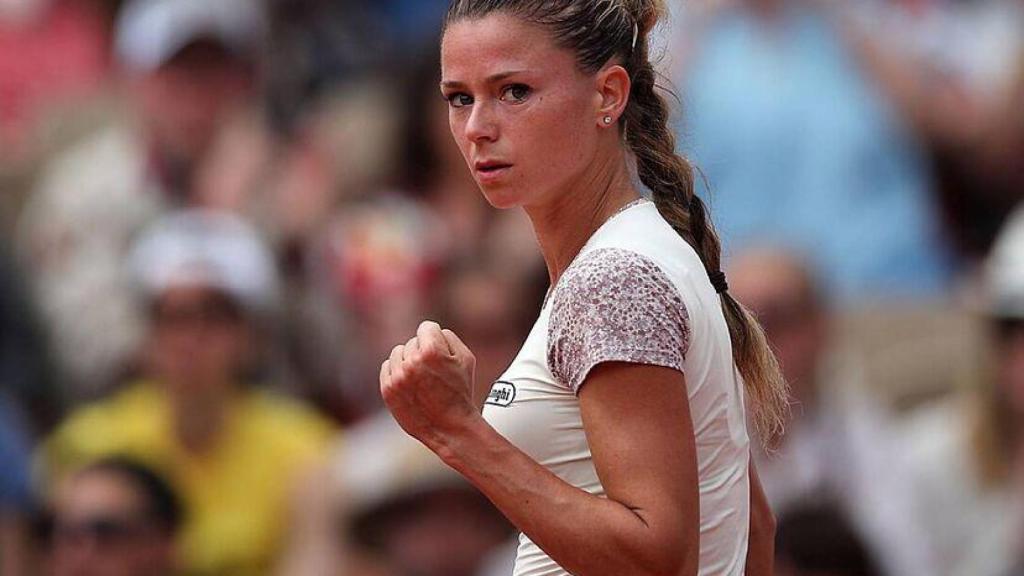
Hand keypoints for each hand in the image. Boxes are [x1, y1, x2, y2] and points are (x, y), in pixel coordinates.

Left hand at [380, 321, 478, 449]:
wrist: (449, 427)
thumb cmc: (460, 392)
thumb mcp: (466, 358)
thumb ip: (448, 336)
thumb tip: (433, 331)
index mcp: (432, 350)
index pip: (426, 327)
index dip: (436, 339)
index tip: (440, 353)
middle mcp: (412, 361)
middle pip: (413, 341)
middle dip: (423, 352)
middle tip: (434, 372)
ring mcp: (398, 376)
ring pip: (398, 352)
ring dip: (408, 360)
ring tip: (421, 377)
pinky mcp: (388, 389)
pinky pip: (387, 366)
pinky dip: (397, 372)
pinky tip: (409, 382)